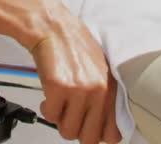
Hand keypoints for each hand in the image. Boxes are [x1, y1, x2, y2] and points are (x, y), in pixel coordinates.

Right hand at [26, 2, 121, 143]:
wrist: (54, 28)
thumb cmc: (75, 48)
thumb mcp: (101, 72)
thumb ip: (104, 98)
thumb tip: (100, 129)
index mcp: (112, 89)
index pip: (113, 135)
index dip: (98, 134)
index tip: (88, 127)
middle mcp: (99, 92)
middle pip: (89, 139)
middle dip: (77, 130)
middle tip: (70, 116)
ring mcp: (79, 91)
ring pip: (68, 131)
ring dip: (60, 120)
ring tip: (60, 102)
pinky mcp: (58, 88)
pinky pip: (50, 116)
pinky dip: (47, 109)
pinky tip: (50, 95)